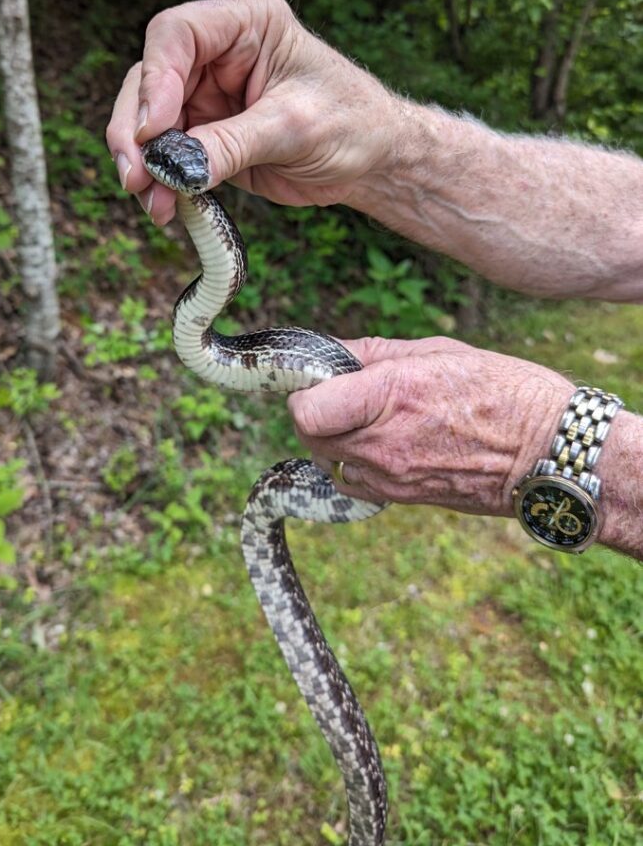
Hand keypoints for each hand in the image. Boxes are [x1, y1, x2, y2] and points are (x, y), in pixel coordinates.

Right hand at [105, 0, 389, 223]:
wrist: (370, 160)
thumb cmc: (350, 124)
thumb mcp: (293, 130)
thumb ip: (232, 145)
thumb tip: (175, 168)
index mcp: (247, 21)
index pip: (177, 34)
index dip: (156, 81)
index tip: (154, 131)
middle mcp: (218, 50)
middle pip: (149, 79)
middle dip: (138, 133)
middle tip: (138, 178)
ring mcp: (205, 91)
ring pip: (148, 120)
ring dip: (144, 164)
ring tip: (154, 203)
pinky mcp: (203, 130)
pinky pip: (166, 153)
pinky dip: (161, 181)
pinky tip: (166, 207)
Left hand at [288, 336, 573, 516]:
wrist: (546, 453)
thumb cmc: (501, 391)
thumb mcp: (437, 351)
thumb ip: (372, 352)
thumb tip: (330, 351)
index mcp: (390, 394)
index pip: (305, 409)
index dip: (303, 391)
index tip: (319, 377)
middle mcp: (382, 442)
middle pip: (308, 434)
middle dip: (316, 410)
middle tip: (345, 393)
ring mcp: (390, 476)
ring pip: (327, 458)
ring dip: (334, 436)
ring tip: (369, 416)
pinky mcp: (399, 498)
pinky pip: (352, 480)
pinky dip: (354, 461)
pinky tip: (384, 442)